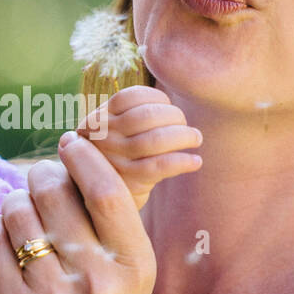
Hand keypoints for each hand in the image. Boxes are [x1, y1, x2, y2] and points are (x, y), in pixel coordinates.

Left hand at [0, 134, 154, 293]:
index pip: (106, 192)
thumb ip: (113, 219)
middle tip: (38, 178)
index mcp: (134, 266)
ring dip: (14, 201)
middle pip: (55, 195)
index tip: (69, 144)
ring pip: (17, 213)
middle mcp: (96, 281)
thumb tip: (81, 156)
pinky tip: (2, 234)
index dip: (83, 159)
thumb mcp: (130, 271)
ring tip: (19, 209)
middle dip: (41, 176)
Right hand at [78, 86, 201, 209]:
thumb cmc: (116, 156)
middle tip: (187, 127)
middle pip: (147, 115)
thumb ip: (130, 113)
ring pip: (156, 139)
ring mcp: (114, 158)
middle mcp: (103, 136)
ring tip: (196, 139)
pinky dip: (183, 161)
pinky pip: (161, 166)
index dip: (158, 98)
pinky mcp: (128, 180)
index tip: (169, 107)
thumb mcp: (111, 131)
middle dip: (176, 117)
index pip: (131, 96)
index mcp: (98, 118)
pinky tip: (195, 162)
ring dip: (184, 136)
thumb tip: (173, 100)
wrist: (99, 197)